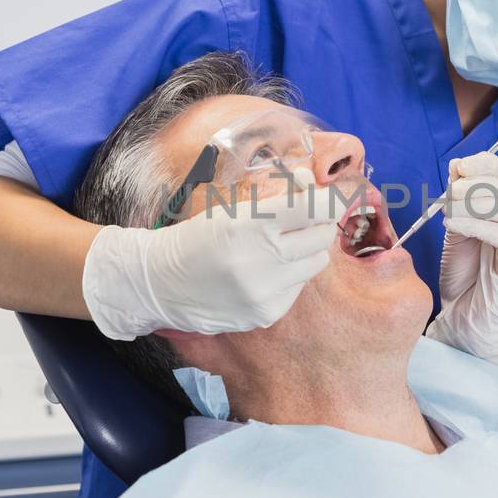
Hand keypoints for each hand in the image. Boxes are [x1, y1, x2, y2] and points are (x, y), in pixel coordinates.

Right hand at [83, 186, 338, 338]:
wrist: (160, 283)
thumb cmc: (197, 238)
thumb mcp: (231, 209)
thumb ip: (277, 196)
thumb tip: (312, 182)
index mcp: (251, 224)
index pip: (312, 208)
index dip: (331, 202)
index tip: (337, 199)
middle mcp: (261, 259)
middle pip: (321, 236)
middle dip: (317, 226)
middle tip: (302, 223)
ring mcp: (265, 291)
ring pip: (315, 264)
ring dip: (304, 253)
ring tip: (276, 251)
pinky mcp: (266, 314)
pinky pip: (297, 289)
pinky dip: (288, 279)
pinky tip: (261, 276)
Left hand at [424, 151, 497, 367]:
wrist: (465, 315)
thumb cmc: (463, 272)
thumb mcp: (456, 227)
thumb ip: (458, 200)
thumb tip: (457, 165)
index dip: (484, 164)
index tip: (459, 165)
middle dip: (477, 184)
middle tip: (450, 191)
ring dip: (477, 202)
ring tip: (449, 208)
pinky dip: (478, 225)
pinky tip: (454, 223)